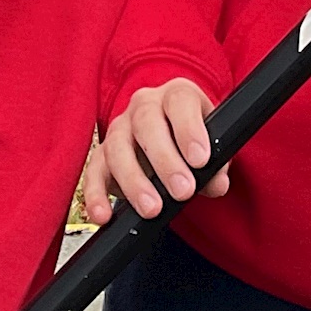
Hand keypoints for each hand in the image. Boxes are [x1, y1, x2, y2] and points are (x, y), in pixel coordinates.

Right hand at [78, 79, 227, 220]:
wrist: (172, 139)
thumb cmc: (193, 140)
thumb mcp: (212, 146)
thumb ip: (217, 165)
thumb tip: (215, 185)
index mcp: (176, 96)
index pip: (180, 101)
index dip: (189, 129)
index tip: (200, 160)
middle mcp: (144, 106)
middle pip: (146, 124)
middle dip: (165, 161)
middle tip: (183, 191)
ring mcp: (120, 128)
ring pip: (118, 148)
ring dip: (134, 181)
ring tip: (152, 209)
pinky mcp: (102, 154)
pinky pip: (94, 171)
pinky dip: (96, 194)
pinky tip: (103, 215)